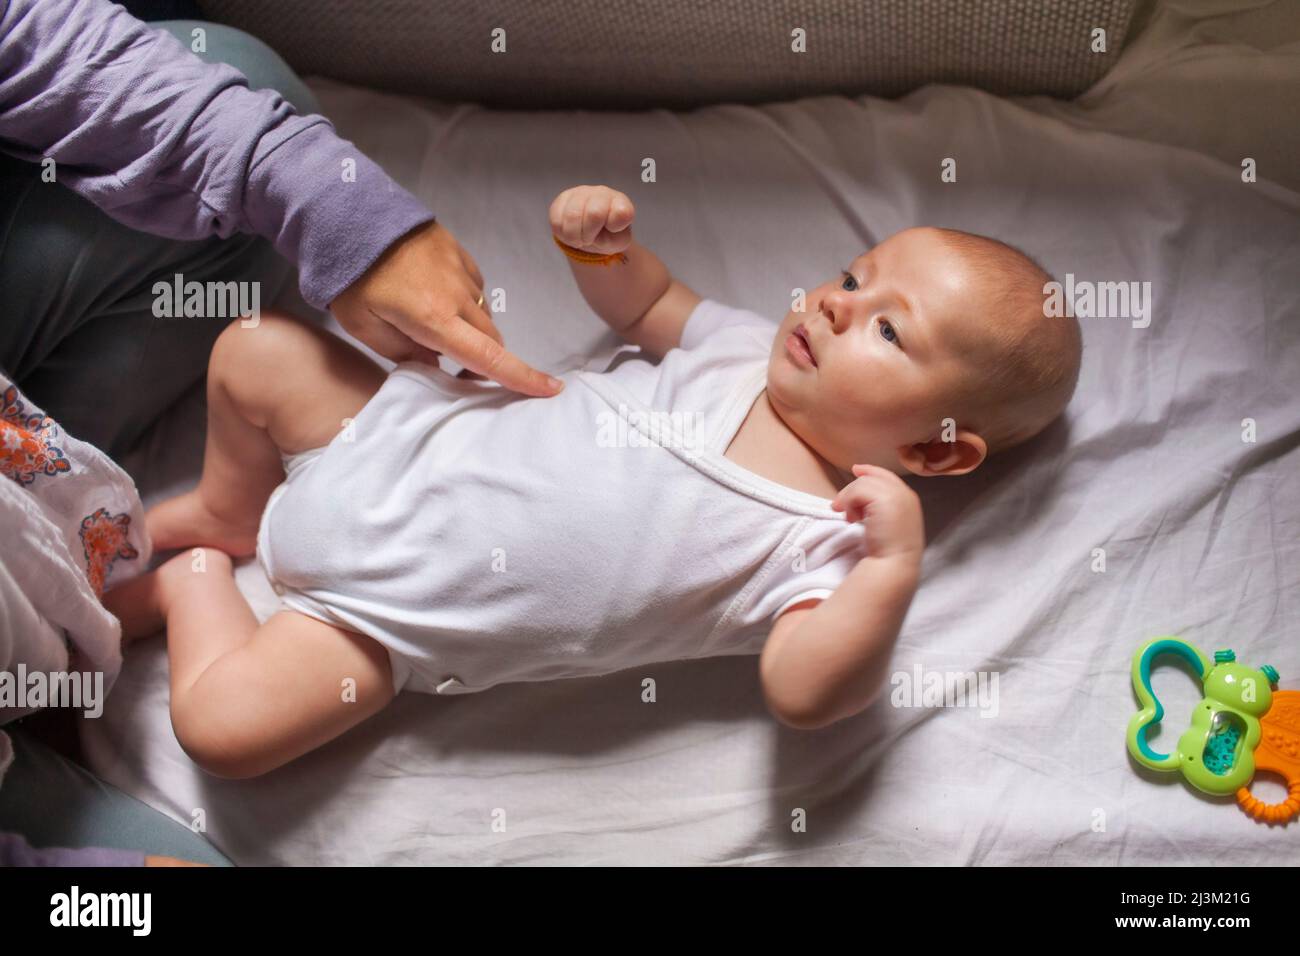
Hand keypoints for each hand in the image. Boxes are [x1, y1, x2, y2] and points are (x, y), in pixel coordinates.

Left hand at [329, 220, 562, 395]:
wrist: (350, 216)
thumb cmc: (350, 276)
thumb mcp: (364, 326)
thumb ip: (404, 353)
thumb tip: (437, 364)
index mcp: (433, 318)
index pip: (488, 357)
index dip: (522, 377)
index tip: (551, 389)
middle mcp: (456, 296)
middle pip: (493, 339)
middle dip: (487, 360)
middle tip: (456, 369)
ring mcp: (461, 271)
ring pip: (484, 314)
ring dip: (473, 331)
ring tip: (436, 328)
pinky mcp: (459, 253)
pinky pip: (476, 288)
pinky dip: (466, 303)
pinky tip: (438, 299)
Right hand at [549, 185, 634, 255]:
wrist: (591, 232)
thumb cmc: (608, 236)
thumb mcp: (618, 243)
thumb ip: (614, 239)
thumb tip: (600, 232)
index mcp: (620, 202)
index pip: (621, 212)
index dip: (615, 227)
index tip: (612, 230)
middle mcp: (601, 193)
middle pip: (594, 214)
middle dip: (589, 235)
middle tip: (589, 240)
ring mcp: (580, 193)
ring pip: (572, 216)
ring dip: (574, 236)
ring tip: (578, 239)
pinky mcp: (562, 199)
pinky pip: (557, 220)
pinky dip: (562, 234)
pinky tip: (569, 233)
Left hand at [830, 464, 924, 562]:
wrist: (893, 564)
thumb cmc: (889, 551)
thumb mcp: (888, 522)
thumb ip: (881, 505)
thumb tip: (860, 490)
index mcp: (909, 499)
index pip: (888, 476)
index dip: (871, 471)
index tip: (856, 471)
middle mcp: (906, 493)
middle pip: (873, 477)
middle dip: (853, 489)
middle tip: (838, 506)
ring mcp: (897, 495)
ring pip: (863, 483)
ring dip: (849, 499)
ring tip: (849, 519)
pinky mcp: (884, 499)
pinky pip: (858, 491)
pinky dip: (849, 503)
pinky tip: (851, 520)